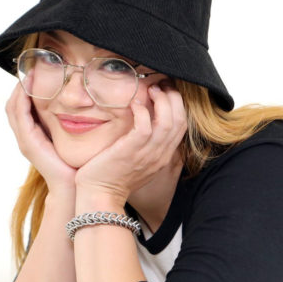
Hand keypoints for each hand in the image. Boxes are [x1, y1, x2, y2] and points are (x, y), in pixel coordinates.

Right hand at [6, 79, 77, 195]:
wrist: (73, 187)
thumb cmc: (77, 164)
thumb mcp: (74, 138)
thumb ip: (75, 122)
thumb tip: (87, 101)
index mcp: (35, 134)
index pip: (24, 106)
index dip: (27, 89)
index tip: (37, 71)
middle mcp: (26, 136)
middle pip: (15, 104)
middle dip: (20, 85)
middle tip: (28, 66)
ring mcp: (25, 140)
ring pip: (14, 107)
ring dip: (19, 89)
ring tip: (27, 72)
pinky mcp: (28, 143)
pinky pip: (20, 116)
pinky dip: (22, 99)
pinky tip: (28, 86)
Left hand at [73, 81, 186, 203]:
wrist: (101, 196)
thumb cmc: (113, 177)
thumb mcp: (138, 162)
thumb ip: (146, 145)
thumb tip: (145, 122)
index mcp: (163, 156)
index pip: (182, 125)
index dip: (178, 105)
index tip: (166, 91)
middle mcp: (160, 154)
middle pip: (180, 120)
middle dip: (173, 98)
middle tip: (160, 85)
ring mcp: (148, 153)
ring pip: (168, 121)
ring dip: (161, 101)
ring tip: (150, 89)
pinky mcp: (132, 151)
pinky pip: (146, 126)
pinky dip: (143, 111)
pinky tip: (134, 103)